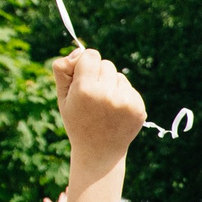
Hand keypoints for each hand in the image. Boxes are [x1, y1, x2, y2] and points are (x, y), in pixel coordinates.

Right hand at [50, 48, 145, 171]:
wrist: (99, 151)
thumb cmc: (77, 121)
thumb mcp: (62, 96)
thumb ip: (63, 69)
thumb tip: (80, 50)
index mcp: (86, 89)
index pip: (91, 55)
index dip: (85, 64)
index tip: (82, 77)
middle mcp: (107, 94)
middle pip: (106, 64)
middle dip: (98, 75)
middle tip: (92, 96)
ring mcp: (125, 102)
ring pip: (119, 76)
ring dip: (111, 85)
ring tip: (104, 107)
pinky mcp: (139, 107)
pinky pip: (129, 88)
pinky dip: (122, 96)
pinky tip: (115, 113)